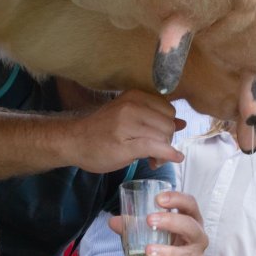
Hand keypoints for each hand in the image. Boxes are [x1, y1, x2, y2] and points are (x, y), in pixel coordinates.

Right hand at [65, 89, 186, 173]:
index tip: (159, 138)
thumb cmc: (102, 130)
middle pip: (168, 124)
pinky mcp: (125, 144)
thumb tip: (182, 123)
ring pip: (164, 137)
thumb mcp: (128, 117)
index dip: (168, 126)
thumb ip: (155, 118)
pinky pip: (156, 147)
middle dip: (168, 140)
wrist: (73, 141)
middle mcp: (132, 107)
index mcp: (134, 96)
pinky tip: (173, 159)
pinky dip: (168, 154)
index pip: (168, 110)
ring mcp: (127, 125)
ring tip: (153, 159)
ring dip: (164, 152)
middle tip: (156, 152)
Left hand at [109, 189, 207, 255]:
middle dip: (172, 222)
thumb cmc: (164, 243)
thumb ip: (134, 225)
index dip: (177, 199)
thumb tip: (114, 221)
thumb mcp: (150, 231)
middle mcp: (197, 237)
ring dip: (167, 252)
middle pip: (191, 227)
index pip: (190, 204)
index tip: (158, 199)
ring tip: (148, 250)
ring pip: (185, 254)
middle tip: (150, 220)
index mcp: (190, 219)